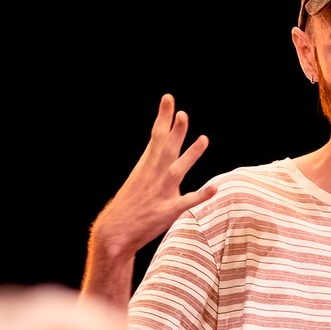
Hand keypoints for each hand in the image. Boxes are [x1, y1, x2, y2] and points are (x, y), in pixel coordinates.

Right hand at [87, 95, 215, 274]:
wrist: (116, 231)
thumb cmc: (129, 205)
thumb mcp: (139, 178)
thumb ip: (154, 164)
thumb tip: (164, 150)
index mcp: (147, 165)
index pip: (157, 136)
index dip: (164, 117)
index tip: (168, 98)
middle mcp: (155, 175)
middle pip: (167, 148)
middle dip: (176, 130)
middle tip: (182, 114)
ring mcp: (162, 192)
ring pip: (179, 169)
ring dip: (192, 154)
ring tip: (204, 139)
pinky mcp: (169, 210)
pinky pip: (188, 201)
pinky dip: (201, 194)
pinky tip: (214, 188)